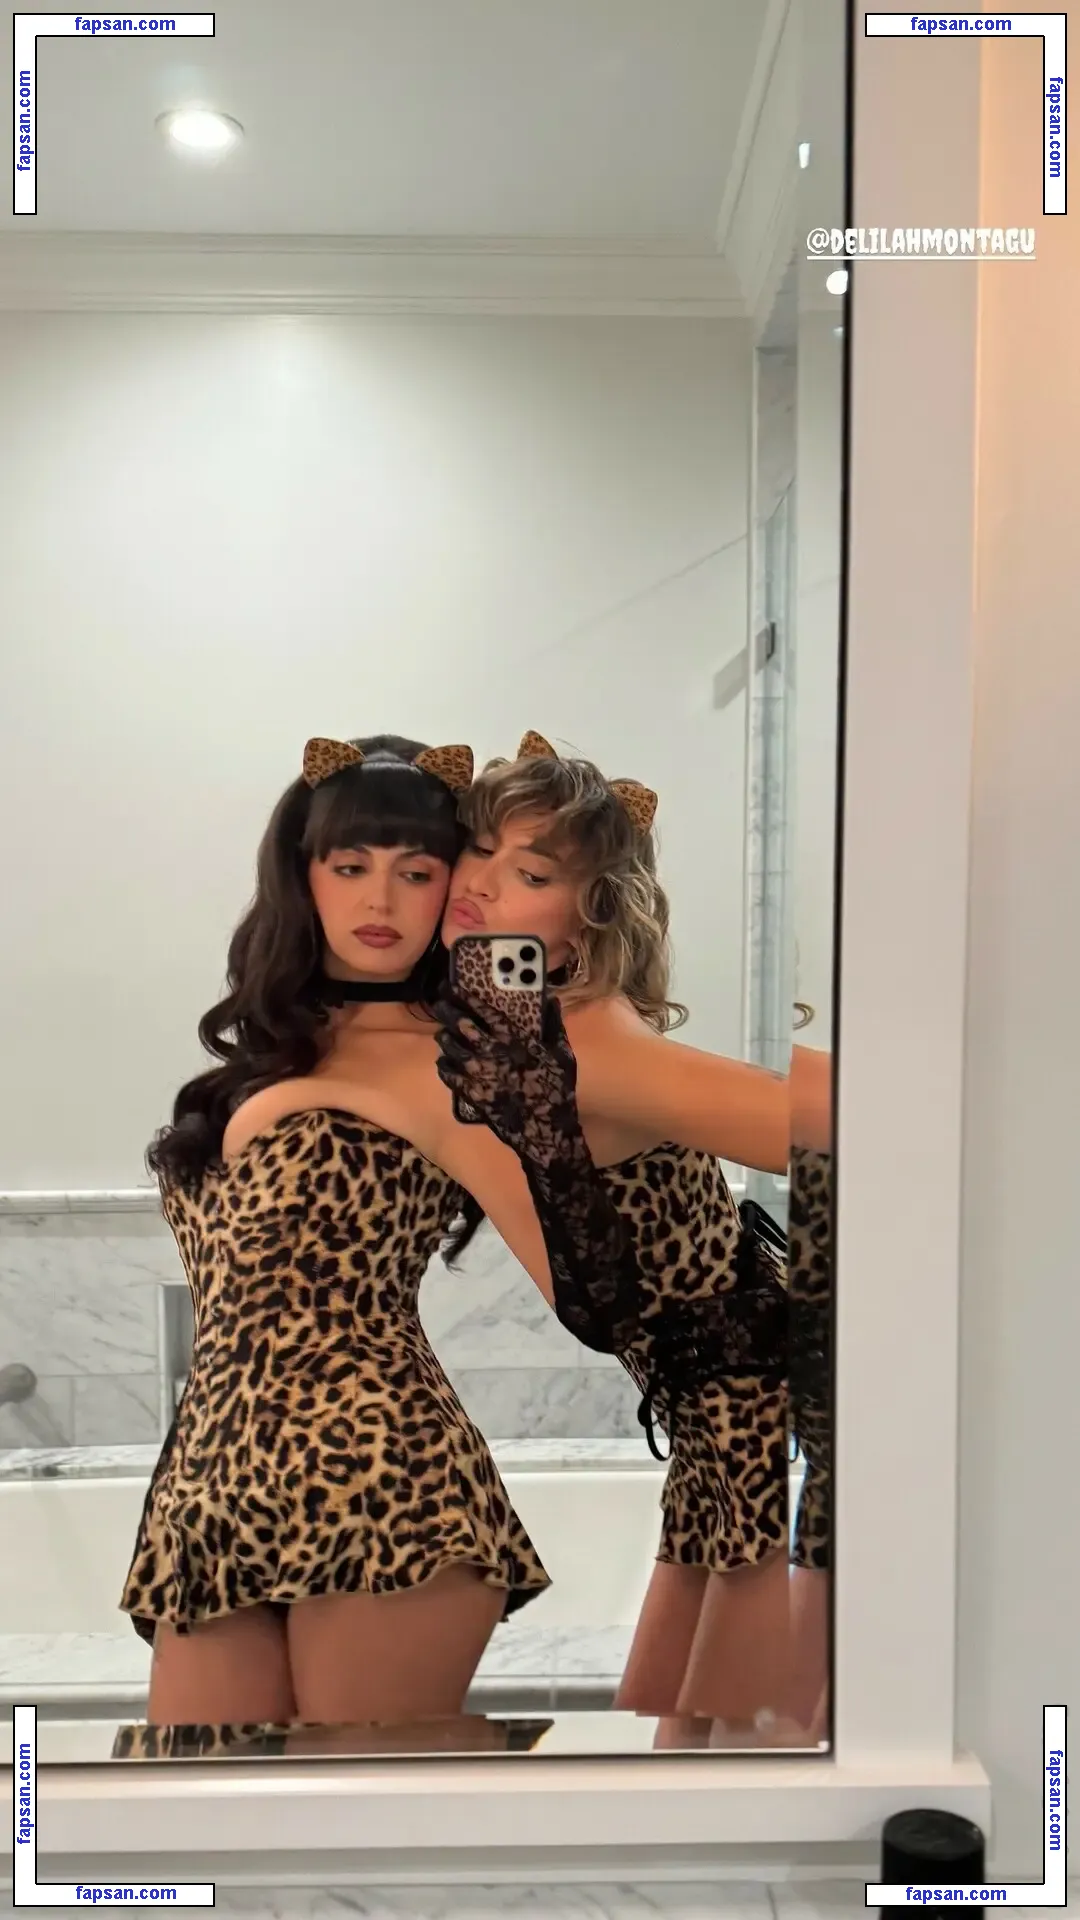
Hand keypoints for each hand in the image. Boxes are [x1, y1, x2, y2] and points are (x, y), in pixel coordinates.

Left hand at [434, 991, 579, 1167]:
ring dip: (445, 1038)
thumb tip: (552, 1000)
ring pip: (450, 1048)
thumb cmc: (556, 1088)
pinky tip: (445, 1063)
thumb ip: (554, 1025)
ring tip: (443, 1033)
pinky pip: (448, 1075)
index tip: (453, 987)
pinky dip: (444, 1066)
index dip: (465, 996)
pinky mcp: (470, 1093)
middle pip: (459, 1024)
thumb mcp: (561, 1053)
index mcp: (513, 1038)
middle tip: (438, 1004)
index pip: (483, 1010)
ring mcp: (478, 1073)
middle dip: (446, 1011)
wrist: (545, 1129)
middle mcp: (491, 1051)